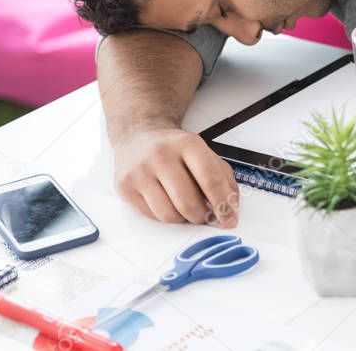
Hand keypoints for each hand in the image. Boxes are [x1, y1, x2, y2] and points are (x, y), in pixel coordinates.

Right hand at [113, 127, 239, 226]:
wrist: (138, 137)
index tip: (230, 218)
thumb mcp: (203, 152)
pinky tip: (169, 203)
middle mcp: (161, 155)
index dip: (223, 203)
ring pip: (169, 215)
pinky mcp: (125, 187)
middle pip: (189, 202)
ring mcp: (140, 172)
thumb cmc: (174, 148)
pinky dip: (166, 216)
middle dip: (203, 216)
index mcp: (187, 143)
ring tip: (187, 208)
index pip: (210, 179)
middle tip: (207, 216)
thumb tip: (231, 206)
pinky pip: (153, 216)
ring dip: (184, 219)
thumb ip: (222, 176)